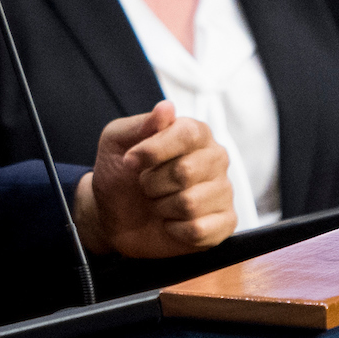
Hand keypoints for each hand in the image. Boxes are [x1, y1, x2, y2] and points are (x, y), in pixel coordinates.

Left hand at [73, 101, 235, 257]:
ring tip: (159, 203)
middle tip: (146, 186)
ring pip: (190, 204)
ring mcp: (222, 191)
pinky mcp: (224, 222)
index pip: (188, 134)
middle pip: (185, 172)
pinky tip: (172, 223)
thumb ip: (141, 125)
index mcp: (195, 133)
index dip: (154, 150)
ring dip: (162, 208)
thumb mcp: (116, 142)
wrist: (114, 216)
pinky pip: (200, 230)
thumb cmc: (120, 174)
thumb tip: (167, 107)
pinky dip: (175, 230)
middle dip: (153, 184)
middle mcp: (215, 158)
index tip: (129, 161)